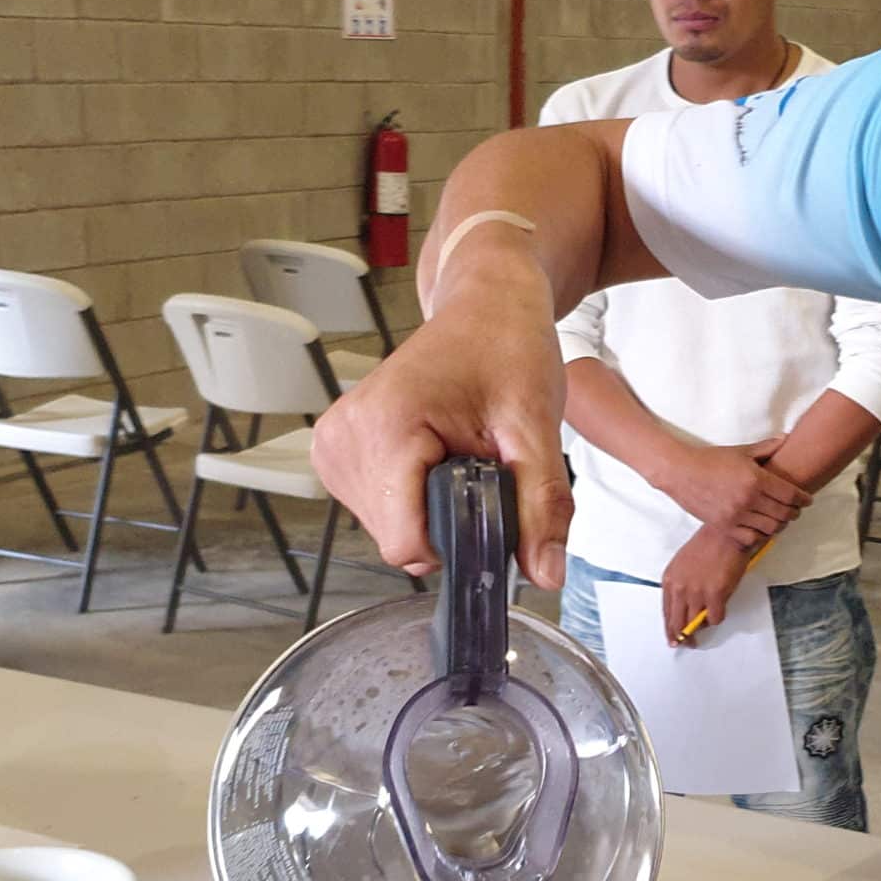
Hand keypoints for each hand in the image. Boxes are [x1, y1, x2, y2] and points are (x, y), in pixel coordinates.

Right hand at [309, 255, 571, 586]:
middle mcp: (345, 437)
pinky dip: (414, 497)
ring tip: (459, 453)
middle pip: (398, 540)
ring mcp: (333, 443)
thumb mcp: (537, 426)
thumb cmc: (507, 349)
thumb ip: (542, 504)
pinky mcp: (336, 450)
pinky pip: (378, 510)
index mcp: (385, 427)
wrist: (485, 306)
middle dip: (449, 522)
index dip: (459, 542)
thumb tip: (546, 574)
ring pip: (388, 530)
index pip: (407, 543)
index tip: (492, 502)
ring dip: (432, 510)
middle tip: (481, 465)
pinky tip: (435, 456)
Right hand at [654, 438, 808, 547]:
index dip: (803, 499)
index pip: (790, 494)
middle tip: (795, 511)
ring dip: (779, 525)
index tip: (807, 500)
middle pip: (784, 513)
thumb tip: (785, 439)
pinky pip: (750, 538)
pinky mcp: (724, 526)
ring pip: (770, 528)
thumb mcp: (741, 451)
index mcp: (755, 479)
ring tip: (780, 520)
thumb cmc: (711, 459)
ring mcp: (736, 515)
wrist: (681, 472)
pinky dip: (760, 535)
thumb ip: (766, 448)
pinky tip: (760, 528)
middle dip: (794, 513)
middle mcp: (748, 499)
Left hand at [661, 527, 752, 646]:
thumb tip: (686, 607)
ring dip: (703, 625)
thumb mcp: (683, 564)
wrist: (725, 532)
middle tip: (689, 643)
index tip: (673, 638)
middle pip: (677, 623)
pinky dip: (718, 617)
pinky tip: (720, 609)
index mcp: (670, 580)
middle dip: (682, 637)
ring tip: (709, 620)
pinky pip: (715, 618)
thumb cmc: (708, 544)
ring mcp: (697, 592)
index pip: (666, 612)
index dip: (670, 629)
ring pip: (696, 622)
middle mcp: (680, 588)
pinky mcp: (715, 594)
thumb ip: (681, 586)